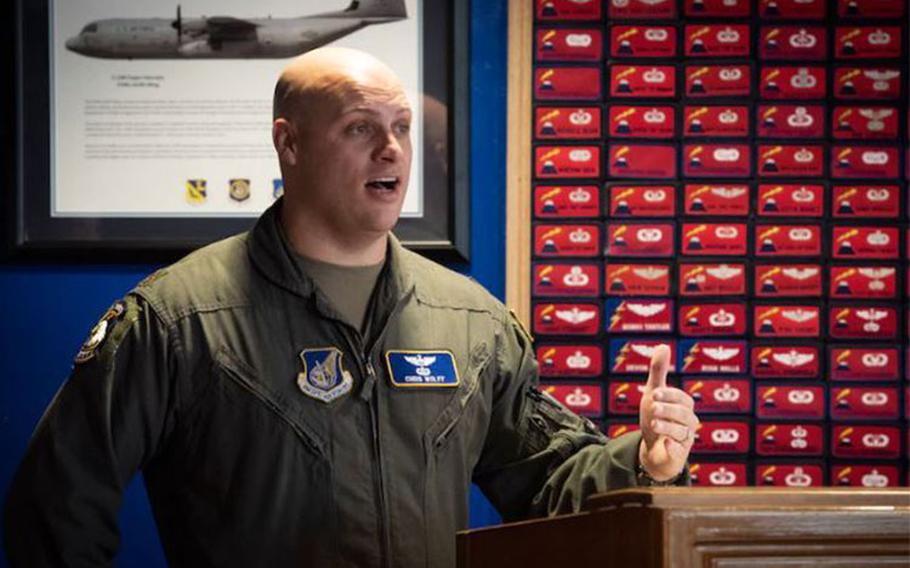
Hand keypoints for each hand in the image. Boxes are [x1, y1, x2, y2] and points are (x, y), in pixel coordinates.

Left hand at [638, 345, 698, 481]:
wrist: (653, 448)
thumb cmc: (656, 417)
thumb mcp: (654, 393)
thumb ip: (658, 371)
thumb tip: (663, 345)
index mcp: (684, 407)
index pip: (681, 398)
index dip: (669, 395)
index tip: (654, 393)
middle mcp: (687, 423)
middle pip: (683, 414)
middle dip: (667, 410)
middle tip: (651, 407)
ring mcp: (683, 440)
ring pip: (680, 432)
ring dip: (666, 426)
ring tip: (653, 423)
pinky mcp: (676, 456)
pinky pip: (678, 453)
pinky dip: (673, 448)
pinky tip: (666, 444)